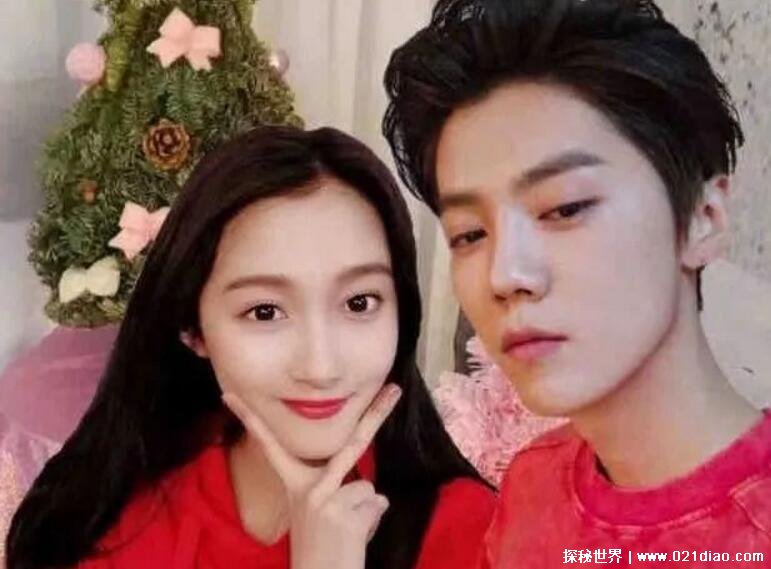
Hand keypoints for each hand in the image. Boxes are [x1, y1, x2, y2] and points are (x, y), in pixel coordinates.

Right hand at [222, 384, 401, 568]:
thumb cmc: (322, 549)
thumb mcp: (319, 512)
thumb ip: (336, 488)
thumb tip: (377, 493)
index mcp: (295, 485)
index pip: (272, 446)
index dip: (251, 419)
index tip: (230, 395)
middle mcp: (309, 488)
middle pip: (352, 442)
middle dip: (377, 413)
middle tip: (396, 388)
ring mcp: (326, 499)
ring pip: (367, 487)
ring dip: (366, 509)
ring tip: (349, 531)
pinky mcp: (344, 514)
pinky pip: (377, 504)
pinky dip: (372, 521)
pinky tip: (355, 537)